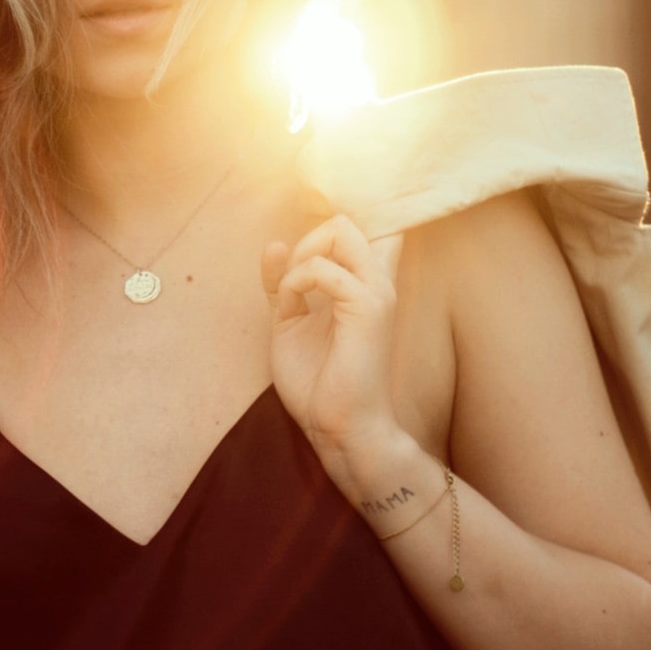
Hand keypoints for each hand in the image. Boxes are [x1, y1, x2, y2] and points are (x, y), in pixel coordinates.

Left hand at [261, 216, 404, 455]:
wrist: (336, 427)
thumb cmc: (317, 383)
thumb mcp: (289, 323)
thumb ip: (282, 284)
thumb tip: (274, 244)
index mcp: (361, 286)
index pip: (356, 231)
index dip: (323, 229)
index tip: (296, 260)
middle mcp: (375, 283)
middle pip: (343, 222)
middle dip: (306, 240)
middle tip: (290, 283)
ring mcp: (376, 292)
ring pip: (340, 230)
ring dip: (301, 255)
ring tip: (291, 294)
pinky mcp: (368, 308)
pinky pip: (323, 268)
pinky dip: (296, 281)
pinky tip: (292, 308)